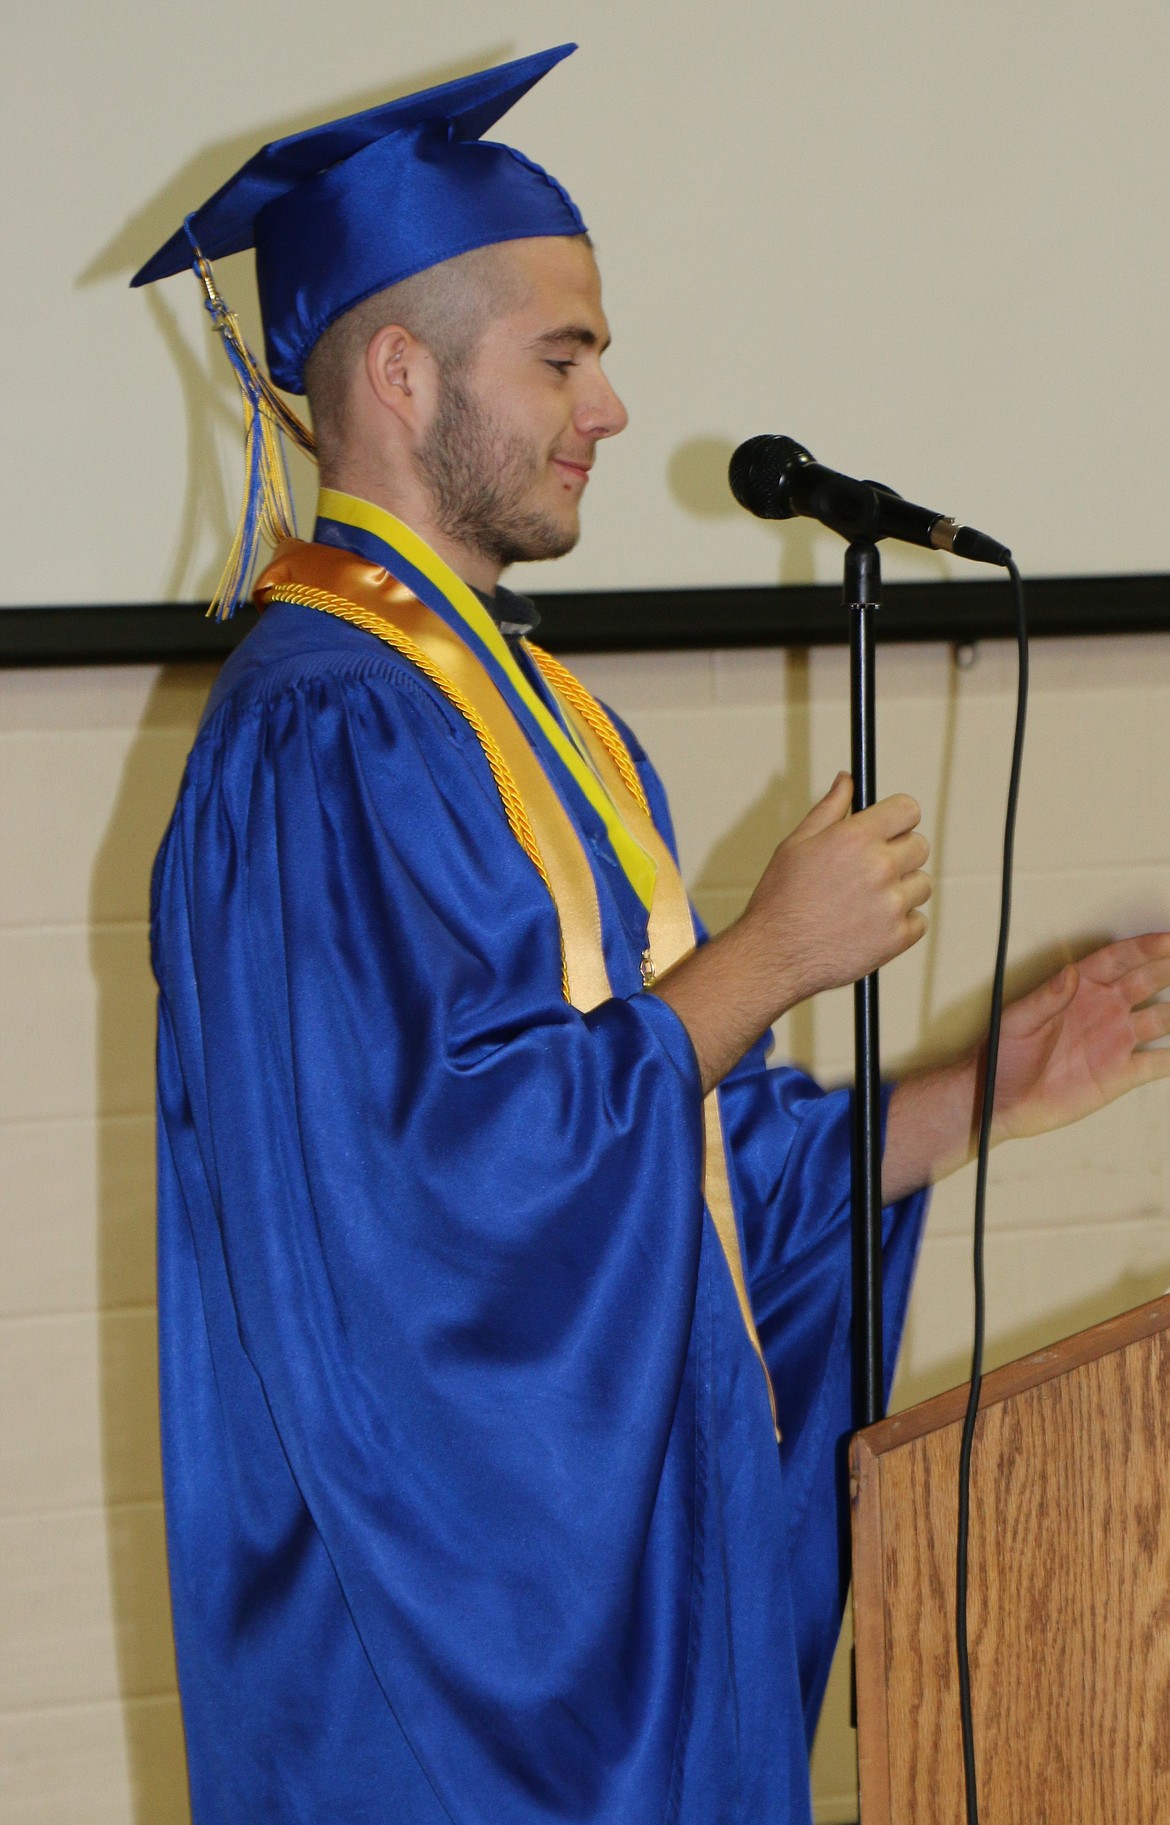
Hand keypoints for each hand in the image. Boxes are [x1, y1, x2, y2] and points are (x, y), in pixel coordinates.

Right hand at [652, 772, 929, 1094]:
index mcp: (855, 837)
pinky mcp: (897, 937)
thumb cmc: (781, 898)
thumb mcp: (797, 843)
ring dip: (902, 890)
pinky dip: (900, 924)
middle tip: (870, 872)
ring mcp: (891, 904)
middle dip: (900, 854)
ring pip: (921, 885)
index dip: (898, 819)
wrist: (774, 954)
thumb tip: (847, 780)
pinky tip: (868, 926)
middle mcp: (879, 867)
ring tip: (865, 903)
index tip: (890, 830)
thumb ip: (830, 808)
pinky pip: (918, 921)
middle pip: (920, 846)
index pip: (908, 809)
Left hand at [989, 934, 1169, 1140]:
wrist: (1000, 1102)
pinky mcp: (1120, 1074)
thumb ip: (1046, 999)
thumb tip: (1068, 974)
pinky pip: (1158, 1063)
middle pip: (1148, 981)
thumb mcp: (1018, 1022)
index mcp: (1079, 989)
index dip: (1145, 948)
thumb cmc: (1001, 1055)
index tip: (1169, 941)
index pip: (1119, 960)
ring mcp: (1115, 1041)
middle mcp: (1103, 1010)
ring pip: (1163, 1018)